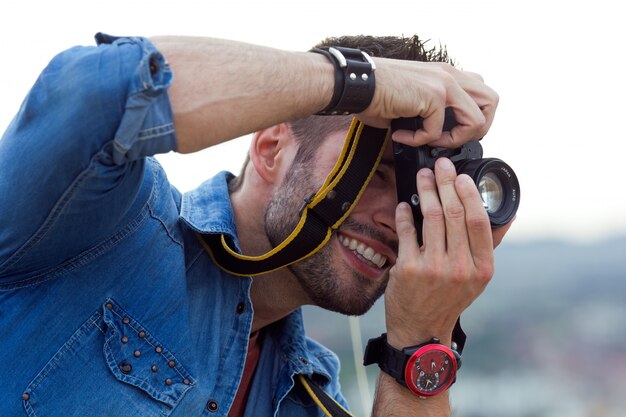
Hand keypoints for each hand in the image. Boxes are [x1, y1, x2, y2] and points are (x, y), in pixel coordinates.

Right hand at [358, 59, 497, 147]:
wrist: (358, 84)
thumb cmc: (376, 92)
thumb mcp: (413, 100)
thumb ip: (430, 112)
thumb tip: (432, 136)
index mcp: (446, 74)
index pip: (480, 92)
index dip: (472, 117)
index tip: (451, 131)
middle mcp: (449, 75)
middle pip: (491, 101)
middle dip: (478, 128)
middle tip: (453, 139)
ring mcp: (444, 83)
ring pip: (477, 119)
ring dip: (456, 138)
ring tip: (431, 141)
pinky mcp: (433, 95)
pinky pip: (438, 131)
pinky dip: (420, 140)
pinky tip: (402, 136)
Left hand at [384, 157, 508, 347]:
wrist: (421, 329)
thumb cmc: (449, 298)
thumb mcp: (477, 277)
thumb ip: (489, 245)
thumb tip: (508, 215)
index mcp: (482, 268)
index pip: (479, 220)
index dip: (470, 193)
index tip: (462, 176)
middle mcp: (460, 267)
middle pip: (454, 213)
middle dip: (446, 182)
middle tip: (440, 166)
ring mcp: (433, 268)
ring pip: (430, 216)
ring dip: (425, 190)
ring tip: (422, 176)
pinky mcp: (409, 268)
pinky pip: (407, 231)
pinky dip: (405, 213)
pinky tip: (404, 204)